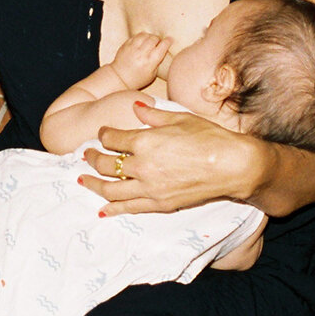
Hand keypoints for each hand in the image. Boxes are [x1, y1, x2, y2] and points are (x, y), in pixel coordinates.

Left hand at [80, 101, 260, 214]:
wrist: (232, 166)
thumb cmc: (209, 137)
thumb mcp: (179, 118)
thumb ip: (152, 114)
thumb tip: (135, 106)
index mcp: (144, 141)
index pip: (112, 138)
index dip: (104, 135)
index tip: (102, 134)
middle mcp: (142, 166)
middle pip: (106, 164)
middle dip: (93, 158)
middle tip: (87, 154)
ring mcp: (150, 188)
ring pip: (111, 189)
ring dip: (93, 184)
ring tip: (82, 179)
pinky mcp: (160, 204)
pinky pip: (129, 208)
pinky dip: (113, 209)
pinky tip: (102, 209)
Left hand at [110, 33, 170, 89]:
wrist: (120, 78)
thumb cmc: (138, 78)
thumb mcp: (152, 74)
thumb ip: (158, 61)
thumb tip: (164, 49)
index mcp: (150, 62)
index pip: (162, 46)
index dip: (168, 41)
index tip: (170, 39)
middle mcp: (141, 54)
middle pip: (154, 38)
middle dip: (158, 39)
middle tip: (158, 43)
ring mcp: (132, 48)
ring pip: (145, 35)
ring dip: (149, 37)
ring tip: (150, 41)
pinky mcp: (126, 45)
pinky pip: (136, 36)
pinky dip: (141, 37)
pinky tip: (142, 42)